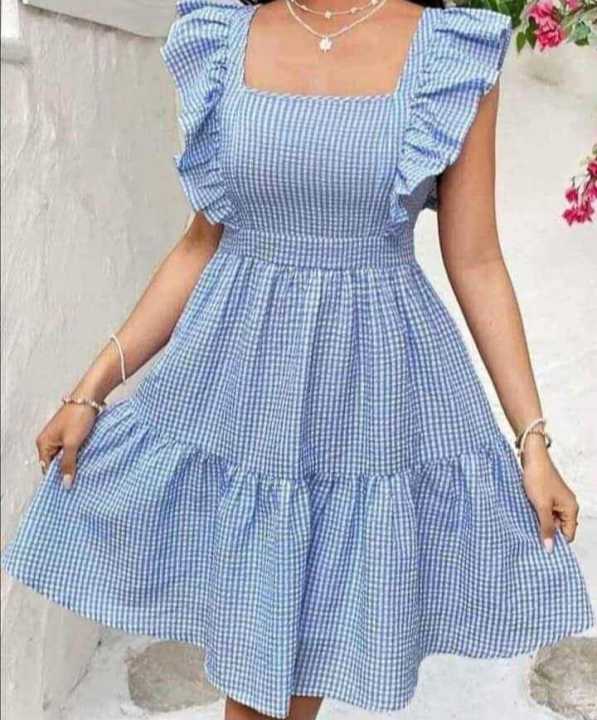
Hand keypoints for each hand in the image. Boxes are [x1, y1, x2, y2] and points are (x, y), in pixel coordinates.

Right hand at [36, 402, 98, 489]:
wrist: (90, 398)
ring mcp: (60, 436)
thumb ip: (68, 464)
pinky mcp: (71, 433)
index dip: (58, 478)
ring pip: (67, 456)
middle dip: (68, 470)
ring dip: (75, 462)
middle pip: (56, 463)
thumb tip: (65, 484)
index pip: (47, 468)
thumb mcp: (72, 443)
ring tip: (85, 471)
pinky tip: (88, 459)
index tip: (70, 488)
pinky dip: (80, 454)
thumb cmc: (77, 417)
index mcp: (44, 444)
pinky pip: (73, 449)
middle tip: (80, 482)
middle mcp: (49, 441)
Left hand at [521, 434, 578, 552]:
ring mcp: (556, 500)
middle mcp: (566, 505)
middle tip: (531, 539)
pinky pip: (544, 510)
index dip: (556, 541)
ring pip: (550, 519)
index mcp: (571, 508)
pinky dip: (536, 514)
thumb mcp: (541, 506)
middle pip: (559, 527)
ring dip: (539, 522)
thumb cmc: (538, 477)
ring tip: (527, 527)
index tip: (542, 548)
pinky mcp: (547, 495)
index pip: (568, 534)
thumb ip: (545, 527)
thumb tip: (550, 548)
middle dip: (546, 532)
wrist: (532, 456)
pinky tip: (526, 516)